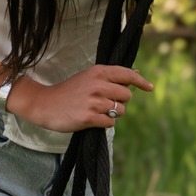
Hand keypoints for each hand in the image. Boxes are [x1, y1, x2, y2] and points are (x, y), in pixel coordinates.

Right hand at [10, 65, 154, 132]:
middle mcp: (98, 85)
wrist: (44, 104)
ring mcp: (93, 102)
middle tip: (106, 103)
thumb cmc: (69, 91)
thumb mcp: (89, 77)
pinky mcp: (89, 118)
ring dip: (113, 114)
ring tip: (97, 111)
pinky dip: (105, 124)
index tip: (150, 88)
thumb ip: (111, 77)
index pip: (127, 75)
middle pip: (127, 96)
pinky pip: (110, 123)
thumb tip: (137, 74)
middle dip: (120, 102)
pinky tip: (93, 120)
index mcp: (98, 72)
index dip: (141, 82)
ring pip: (120, 111)